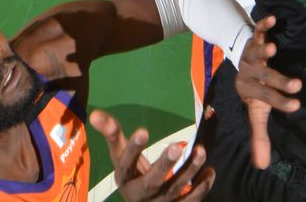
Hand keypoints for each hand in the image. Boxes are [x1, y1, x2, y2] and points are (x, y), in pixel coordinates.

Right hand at [90, 110, 213, 200]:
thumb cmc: (131, 173)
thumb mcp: (119, 156)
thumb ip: (112, 134)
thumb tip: (96, 113)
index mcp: (125, 178)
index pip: (126, 164)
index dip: (133, 149)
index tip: (143, 130)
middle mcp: (142, 194)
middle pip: (152, 181)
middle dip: (164, 166)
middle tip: (176, 146)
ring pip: (176, 189)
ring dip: (189, 170)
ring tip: (201, 151)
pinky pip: (191, 200)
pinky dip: (202, 187)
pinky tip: (210, 171)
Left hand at [232, 16, 301, 168]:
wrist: (239, 57)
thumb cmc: (254, 88)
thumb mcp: (256, 111)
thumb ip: (259, 136)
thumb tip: (261, 166)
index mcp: (249, 91)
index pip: (264, 99)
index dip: (279, 102)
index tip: (297, 105)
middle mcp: (248, 72)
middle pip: (263, 78)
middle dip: (278, 81)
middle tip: (297, 84)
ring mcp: (251, 53)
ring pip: (255, 53)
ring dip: (263, 51)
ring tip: (274, 49)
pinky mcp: (254, 37)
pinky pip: (256, 29)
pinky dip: (263, 24)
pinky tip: (273, 18)